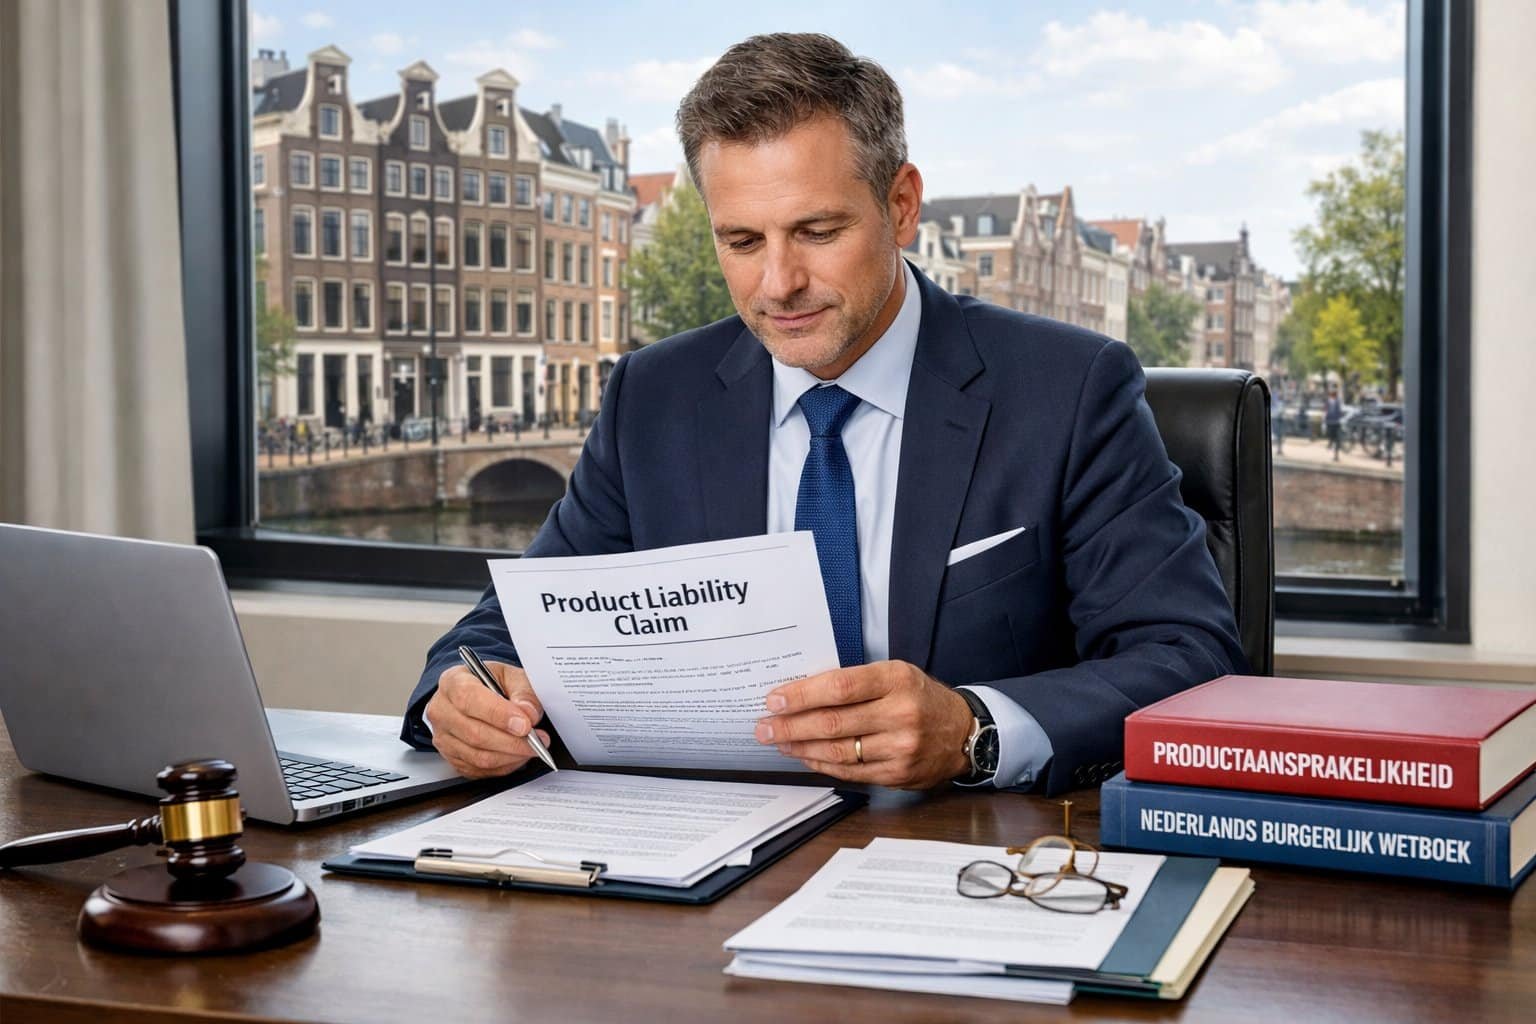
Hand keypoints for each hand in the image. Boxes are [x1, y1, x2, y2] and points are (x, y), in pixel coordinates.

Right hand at [425, 663, 549, 778]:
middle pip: (474, 733)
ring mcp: (443, 737)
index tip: (525, 724)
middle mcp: (441, 710)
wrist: (480, 695)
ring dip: (510, 756)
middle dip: (511, 741)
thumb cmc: (493, 683)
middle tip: (537, 740)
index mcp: (452, 682)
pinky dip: (503, 766)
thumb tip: (529, 713)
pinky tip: (516, 755)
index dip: (498, 714)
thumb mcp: (512, 676)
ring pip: (477, 756)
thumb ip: (523, 692)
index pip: (469, 699)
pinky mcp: (451, 757)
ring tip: (531, 748)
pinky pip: (478, 770)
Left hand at [755, 661, 973, 788]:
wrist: (964, 733)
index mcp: (897, 679)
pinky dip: (821, 764)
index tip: (774, 700)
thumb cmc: (920, 698)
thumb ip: (856, 682)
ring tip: (777, 741)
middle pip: (833, 722)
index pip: (840, 686)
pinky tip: (804, 756)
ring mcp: (900, 748)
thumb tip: (802, 693)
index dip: (802, 695)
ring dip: (800, 747)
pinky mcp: (897, 774)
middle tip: (763, 726)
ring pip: (838, 750)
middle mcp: (900, 713)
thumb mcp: (895, 674)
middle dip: (790, 726)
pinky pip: (849, 771)